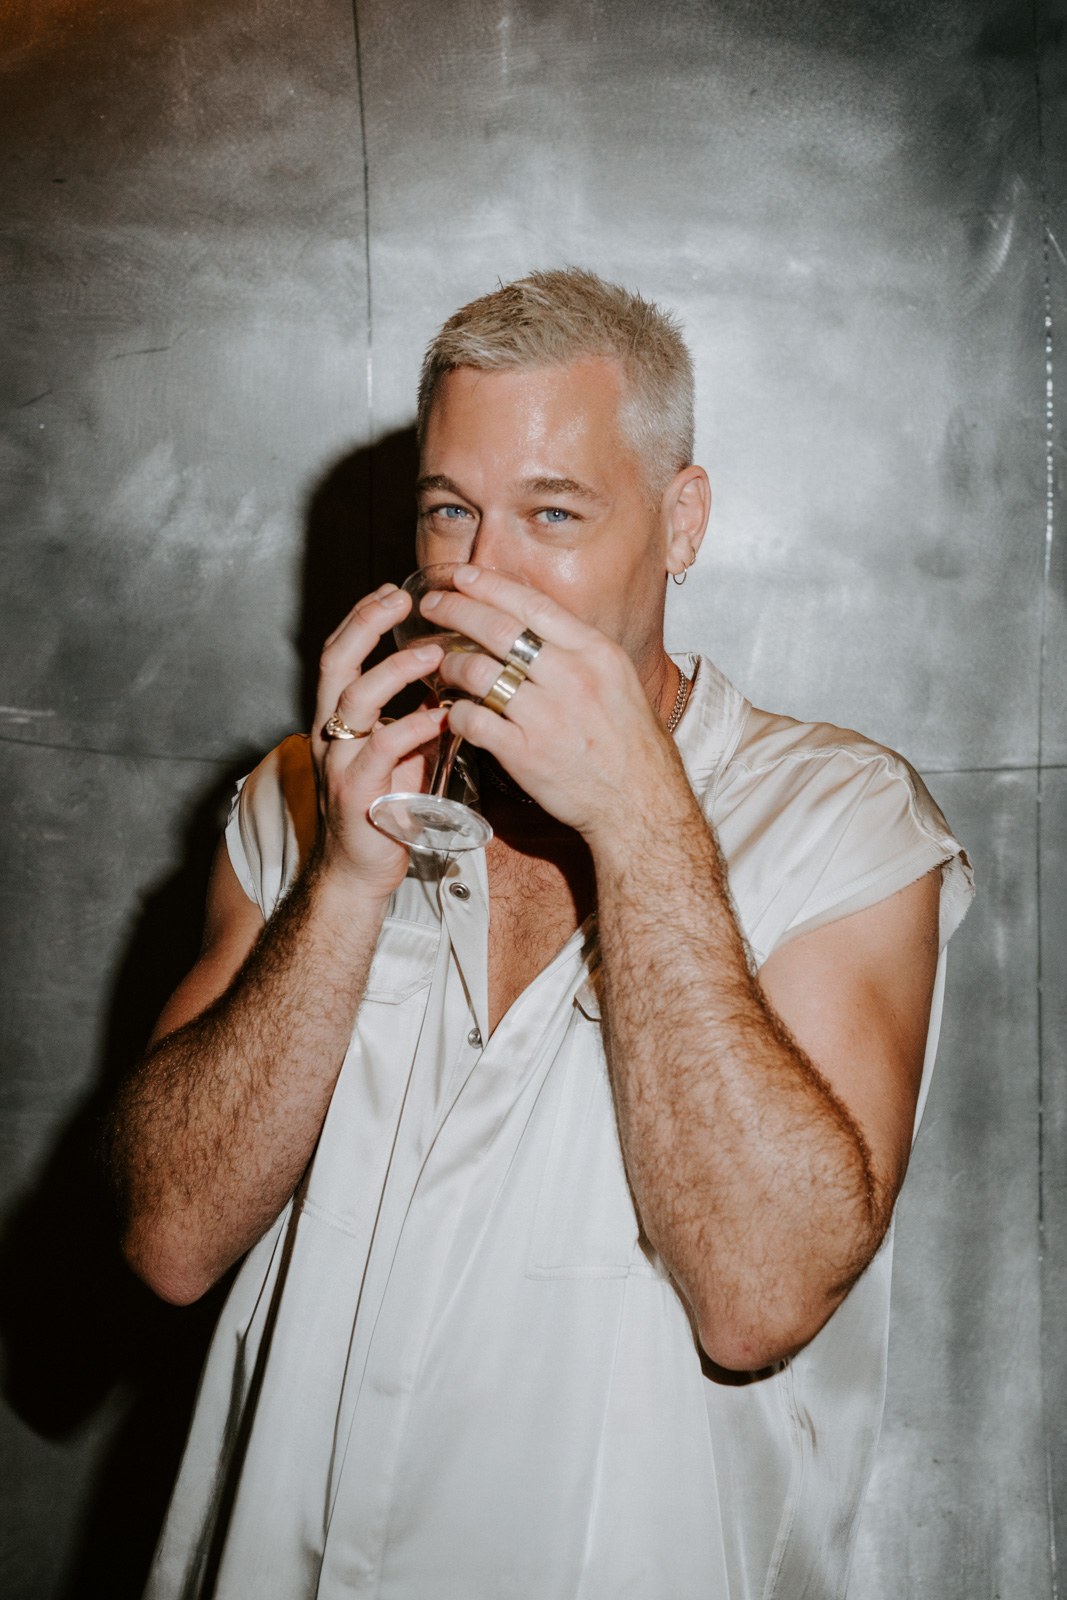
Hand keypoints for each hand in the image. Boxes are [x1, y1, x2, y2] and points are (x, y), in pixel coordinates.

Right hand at [310, 584, 447, 896]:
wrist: (360, 871)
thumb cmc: (385, 807)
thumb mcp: (401, 751)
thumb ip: (416, 714)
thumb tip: (453, 679)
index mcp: (339, 717)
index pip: (341, 652)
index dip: (363, 617)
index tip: (394, 592)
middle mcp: (331, 731)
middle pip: (335, 661)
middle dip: (365, 623)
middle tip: (401, 600)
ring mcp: (340, 760)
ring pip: (354, 698)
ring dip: (395, 670)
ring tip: (433, 653)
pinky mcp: (356, 791)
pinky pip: (381, 748)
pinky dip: (411, 725)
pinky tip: (439, 714)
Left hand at [421, 566, 688, 842]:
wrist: (639, 801)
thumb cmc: (629, 741)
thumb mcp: (616, 678)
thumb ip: (575, 648)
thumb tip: (531, 620)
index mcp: (594, 652)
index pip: (532, 604)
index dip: (490, 585)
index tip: (462, 575)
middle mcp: (571, 677)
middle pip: (498, 629)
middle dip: (456, 610)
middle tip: (433, 605)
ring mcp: (546, 716)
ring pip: (478, 672)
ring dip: (451, 665)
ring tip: (443, 666)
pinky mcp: (525, 754)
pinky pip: (472, 720)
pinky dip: (456, 712)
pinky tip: (455, 711)